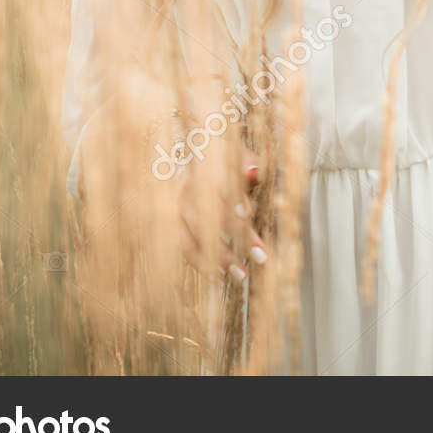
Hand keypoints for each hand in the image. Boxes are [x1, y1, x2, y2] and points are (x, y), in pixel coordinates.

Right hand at [179, 141, 265, 280]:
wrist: (176, 160)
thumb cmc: (214, 160)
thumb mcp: (231, 154)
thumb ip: (246, 162)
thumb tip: (256, 171)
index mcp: (204, 171)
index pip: (220, 187)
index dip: (231, 200)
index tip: (245, 214)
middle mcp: (187, 192)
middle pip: (211, 218)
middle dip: (237, 237)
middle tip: (261, 256)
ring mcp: (175, 212)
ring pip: (195, 239)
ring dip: (219, 258)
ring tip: (242, 274)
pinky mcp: (171, 228)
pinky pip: (184, 250)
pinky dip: (202, 266)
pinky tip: (220, 278)